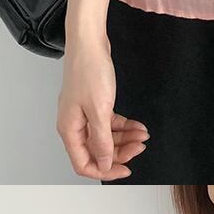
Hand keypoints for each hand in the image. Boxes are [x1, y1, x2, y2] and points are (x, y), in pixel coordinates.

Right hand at [57, 30, 148, 181]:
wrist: (89, 43)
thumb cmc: (88, 71)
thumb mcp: (99, 111)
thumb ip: (102, 141)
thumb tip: (104, 163)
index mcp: (70, 130)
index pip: (84, 164)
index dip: (105, 171)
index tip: (125, 169)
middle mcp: (75, 125)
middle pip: (98, 152)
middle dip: (120, 153)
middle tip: (139, 148)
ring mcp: (84, 115)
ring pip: (106, 139)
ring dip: (126, 140)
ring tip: (142, 135)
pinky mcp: (94, 106)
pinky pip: (110, 124)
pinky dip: (124, 127)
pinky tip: (138, 126)